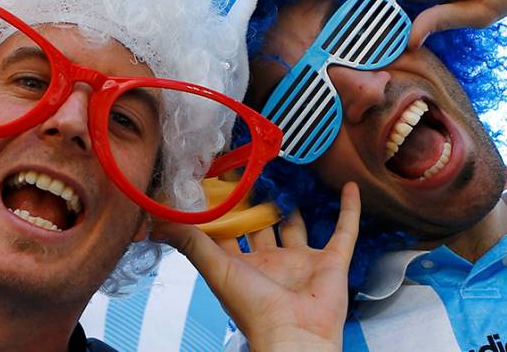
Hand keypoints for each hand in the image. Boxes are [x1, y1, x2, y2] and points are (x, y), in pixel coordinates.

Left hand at [156, 183, 360, 351]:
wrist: (296, 335)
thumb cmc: (254, 308)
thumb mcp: (216, 269)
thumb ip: (191, 243)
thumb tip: (156, 221)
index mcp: (243, 266)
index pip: (229, 232)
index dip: (223, 209)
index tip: (218, 179)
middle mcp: (272, 263)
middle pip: (263, 226)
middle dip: (257, 203)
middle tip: (252, 171)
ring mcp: (303, 263)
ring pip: (298, 226)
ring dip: (295, 206)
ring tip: (290, 177)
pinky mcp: (332, 263)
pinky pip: (343, 232)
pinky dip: (349, 210)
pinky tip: (350, 187)